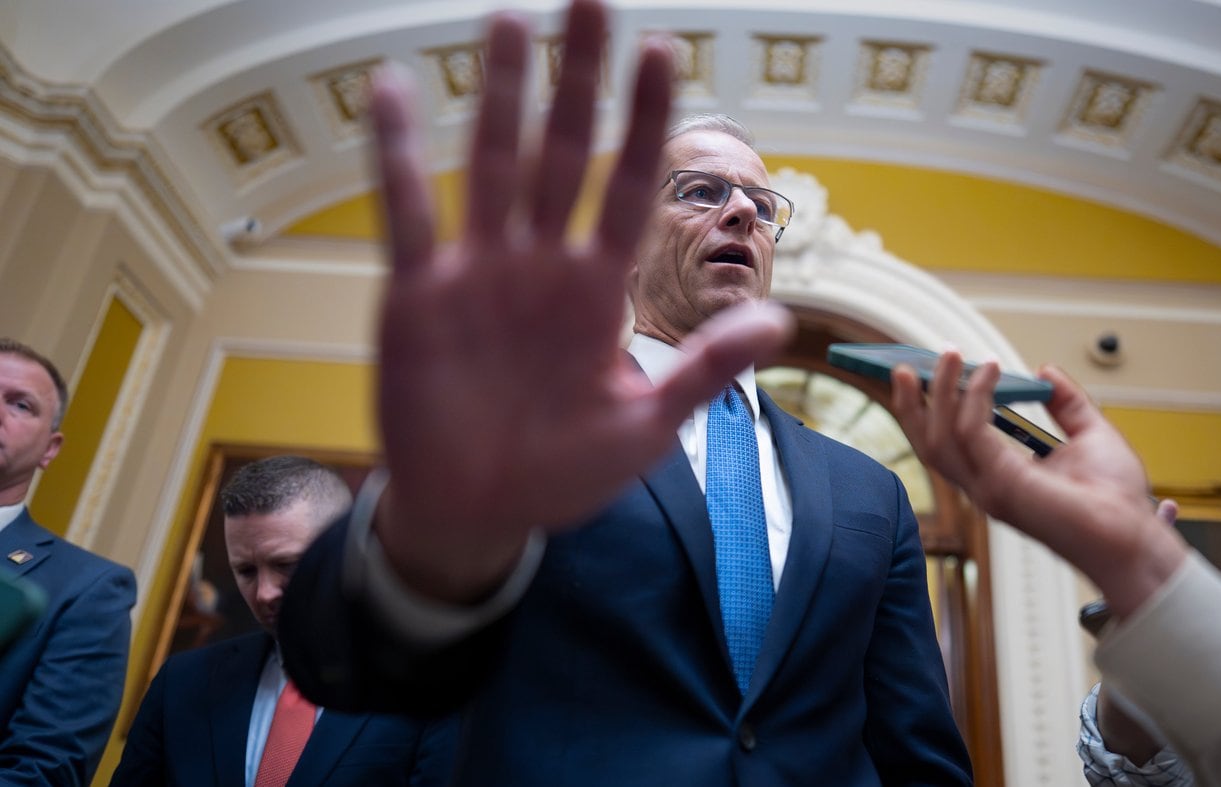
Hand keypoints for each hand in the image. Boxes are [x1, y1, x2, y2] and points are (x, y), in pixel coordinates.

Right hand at [369, 0, 791, 602]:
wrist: (481, 513)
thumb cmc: (565, 471)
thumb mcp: (648, 426)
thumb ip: (706, 369)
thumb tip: (779, 318)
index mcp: (598, 290)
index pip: (629, 186)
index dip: (644, 121)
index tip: (661, 51)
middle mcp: (541, 265)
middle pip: (564, 154)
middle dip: (578, 80)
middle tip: (590, 2)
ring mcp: (479, 272)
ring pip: (494, 166)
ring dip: (501, 96)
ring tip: (509, 21)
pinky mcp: (419, 293)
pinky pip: (408, 213)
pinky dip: (398, 155)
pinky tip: (394, 87)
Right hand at [889, 352, 1186, 616]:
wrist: (1133, 535)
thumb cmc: (1116, 501)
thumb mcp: (1091, 435)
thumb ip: (1067, 404)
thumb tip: (1046, 371)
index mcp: (998, 480)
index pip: (947, 447)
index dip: (930, 412)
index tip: (928, 377)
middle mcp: (985, 487)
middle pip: (929, 444)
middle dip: (913, 405)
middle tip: (908, 367)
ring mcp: (990, 489)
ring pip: (939, 437)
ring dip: (940, 392)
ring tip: (950, 356)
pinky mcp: (1003, 483)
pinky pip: (972, 431)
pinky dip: (976, 397)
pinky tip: (989, 373)